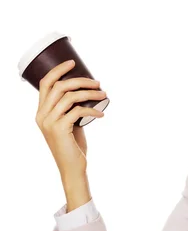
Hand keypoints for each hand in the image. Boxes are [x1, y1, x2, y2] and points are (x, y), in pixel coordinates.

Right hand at [35, 60, 105, 209]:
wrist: (72, 167)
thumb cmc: (73, 145)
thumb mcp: (69, 123)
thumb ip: (72, 109)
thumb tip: (88, 93)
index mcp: (41, 111)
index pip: (45, 84)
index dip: (58, 70)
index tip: (73, 63)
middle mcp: (41, 115)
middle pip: (59, 86)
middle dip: (80, 80)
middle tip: (98, 82)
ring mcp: (49, 122)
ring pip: (69, 97)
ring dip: (90, 93)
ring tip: (104, 95)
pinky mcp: (60, 129)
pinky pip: (78, 111)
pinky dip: (93, 109)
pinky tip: (102, 113)